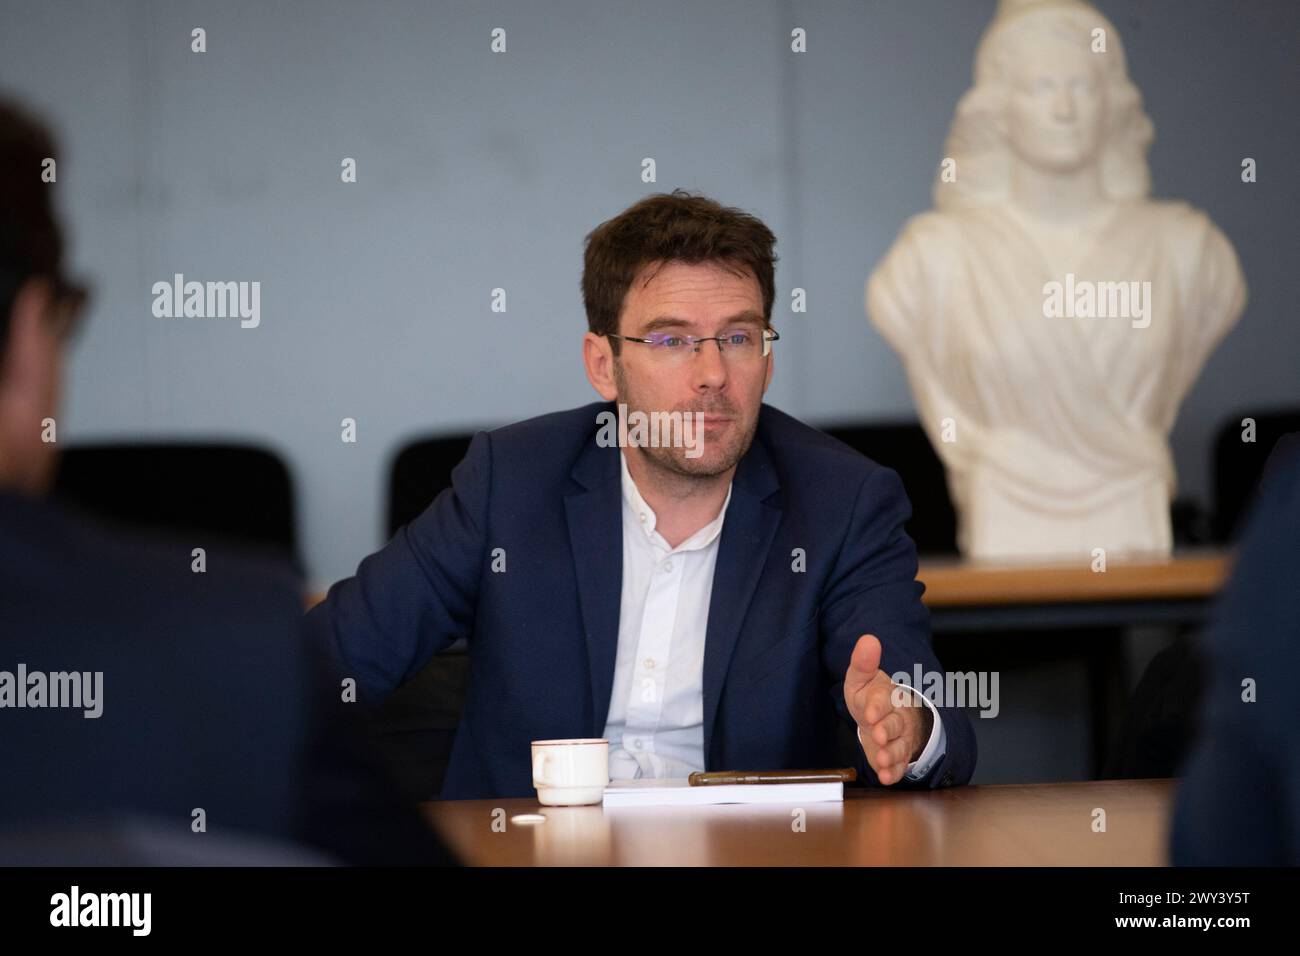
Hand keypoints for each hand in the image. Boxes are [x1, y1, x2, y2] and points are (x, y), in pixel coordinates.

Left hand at [843, 634, 931, 784]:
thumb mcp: (861, 679)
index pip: (884, 700)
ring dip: (892, 754)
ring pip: (899, 747)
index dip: (878, 706)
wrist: (882, 717)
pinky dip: (894, 772)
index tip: (870, 712)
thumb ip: (863, 662)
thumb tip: (868, 639)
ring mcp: (899, 739)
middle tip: (879, 735)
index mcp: (887, 696)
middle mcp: (897, 718)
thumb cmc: (870, 696)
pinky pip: (899, 766)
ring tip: (882, 760)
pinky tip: (886, 777)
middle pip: (895, 724)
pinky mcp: (896, 757)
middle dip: (887, 730)